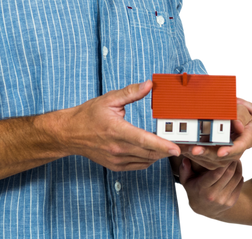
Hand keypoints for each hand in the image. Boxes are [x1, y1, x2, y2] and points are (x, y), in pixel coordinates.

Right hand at [57, 80, 180, 170]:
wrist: (70, 133)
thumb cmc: (88, 115)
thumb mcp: (109, 99)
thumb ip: (131, 92)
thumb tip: (149, 85)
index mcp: (116, 130)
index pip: (143, 140)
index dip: (161, 145)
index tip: (175, 148)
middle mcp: (117, 148)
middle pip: (148, 152)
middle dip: (166, 149)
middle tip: (181, 143)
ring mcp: (116, 159)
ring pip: (145, 161)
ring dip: (159, 154)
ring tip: (168, 145)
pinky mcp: (115, 166)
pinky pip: (138, 165)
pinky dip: (149, 159)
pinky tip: (152, 150)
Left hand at [178, 100, 251, 169]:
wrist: (231, 116)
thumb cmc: (237, 112)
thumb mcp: (241, 110)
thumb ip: (240, 115)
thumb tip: (239, 125)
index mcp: (246, 138)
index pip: (240, 146)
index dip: (230, 150)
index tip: (221, 152)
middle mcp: (236, 149)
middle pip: (223, 157)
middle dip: (208, 153)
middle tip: (195, 149)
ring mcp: (225, 154)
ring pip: (212, 160)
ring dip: (198, 155)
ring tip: (186, 148)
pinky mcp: (215, 156)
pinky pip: (205, 160)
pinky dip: (194, 155)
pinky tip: (185, 148)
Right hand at [179, 156, 244, 218]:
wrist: (203, 210)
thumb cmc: (195, 190)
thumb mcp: (186, 181)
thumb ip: (184, 169)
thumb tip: (185, 158)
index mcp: (202, 188)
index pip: (215, 174)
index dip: (222, 163)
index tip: (225, 153)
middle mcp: (213, 195)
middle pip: (228, 174)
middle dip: (232, 162)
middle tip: (233, 153)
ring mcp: (223, 200)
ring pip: (236, 178)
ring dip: (238, 167)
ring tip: (237, 159)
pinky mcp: (231, 202)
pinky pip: (240, 185)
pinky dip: (241, 174)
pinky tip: (239, 167)